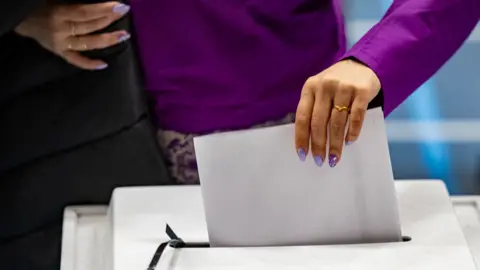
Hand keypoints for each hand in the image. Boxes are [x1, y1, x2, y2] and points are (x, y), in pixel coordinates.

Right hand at [14, 2, 130, 69]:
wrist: (19, 18)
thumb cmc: (39, 5)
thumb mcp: (55, 0)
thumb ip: (75, 5)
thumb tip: (100, 6)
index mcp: (58, 13)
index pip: (86, 12)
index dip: (105, 9)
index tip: (121, 6)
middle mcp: (61, 30)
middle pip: (90, 26)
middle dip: (109, 20)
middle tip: (124, 14)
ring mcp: (60, 44)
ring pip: (88, 43)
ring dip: (108, 40)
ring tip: (123, 36)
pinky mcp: (59, 53)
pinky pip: (76, 61)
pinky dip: (89, 64)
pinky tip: (104, 65)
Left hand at [295, 59, 380, 167]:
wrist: (362, 65)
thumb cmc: (336, 84)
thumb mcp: (319, 90)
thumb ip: (313, 108)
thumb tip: (308, 140)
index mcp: (310, 87)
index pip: (302, 117)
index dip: (301, 138)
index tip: (302, 155)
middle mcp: (325, 86)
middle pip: (319, 122)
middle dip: (318, 145)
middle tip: (320, 161)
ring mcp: (344, 88)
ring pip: (337, 123)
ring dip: (335, 144)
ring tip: (334, 158)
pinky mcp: (362, 91)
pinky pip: (356, 117)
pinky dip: (352, 132)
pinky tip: (349, 142)